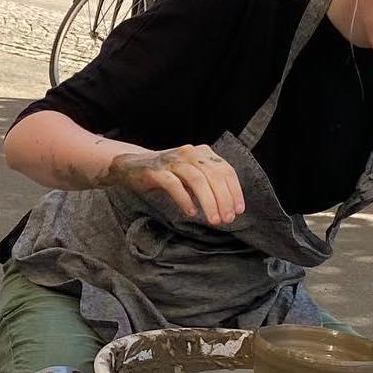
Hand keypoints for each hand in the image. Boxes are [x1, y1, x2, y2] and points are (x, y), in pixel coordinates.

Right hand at [100, 144, 244, 224]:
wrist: (133, 165)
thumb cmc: (169, 173)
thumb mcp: (193, 175)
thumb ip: (209, 184)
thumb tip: (228, 206)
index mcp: (203, 153)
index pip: (226, 171)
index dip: (235, 191)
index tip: (239, 210)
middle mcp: (190, 153)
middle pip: (214, 176)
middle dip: (224, 199)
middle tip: (228, 219)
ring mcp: (173, 160)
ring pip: (197, 180)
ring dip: (209, 202)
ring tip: (214, 220)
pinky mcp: (156, 170)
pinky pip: (174, 184)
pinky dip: (185, 199)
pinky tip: (191, 212)